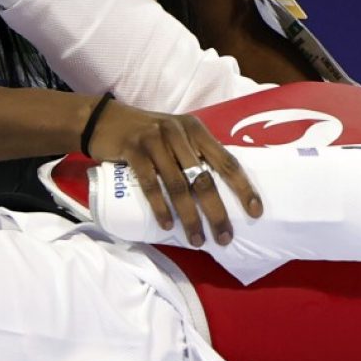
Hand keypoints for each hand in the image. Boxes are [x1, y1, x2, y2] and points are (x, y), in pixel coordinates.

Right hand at [87, 100, 262, 246]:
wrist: (105, 121)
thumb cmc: (147, 134)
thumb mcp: (176, 136)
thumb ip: (194, 154)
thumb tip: (219, 190)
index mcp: (196, 129)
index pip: (227, 160)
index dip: (243, 187)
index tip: (255, 212)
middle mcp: (178, 132)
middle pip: (203, 178)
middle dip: (216, 212)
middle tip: (223, 238)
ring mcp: (155, 140)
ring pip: (178, 185)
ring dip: (189, 217)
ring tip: (196, 239)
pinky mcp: (133, 150)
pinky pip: (150, 183)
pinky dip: (160, 207)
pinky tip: (166, 225)